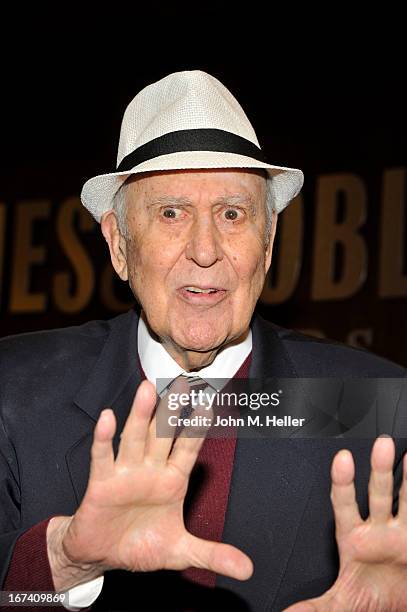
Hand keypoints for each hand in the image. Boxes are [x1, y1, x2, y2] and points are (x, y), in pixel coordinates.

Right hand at [51, 378, 252, 589]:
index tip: (209, 402)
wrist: (102, 557)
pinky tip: (108, 417)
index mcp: (172, 481)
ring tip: (148, 389)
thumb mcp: (180, 551)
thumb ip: (212, 554)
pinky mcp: (102, 484)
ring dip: (141, 415)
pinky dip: (105, 438)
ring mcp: (126, 474)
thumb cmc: (141, 546)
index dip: (198, 427)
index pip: (188, 448)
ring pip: (135, 439)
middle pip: (162, 435)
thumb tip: (247, 569)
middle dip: (172, 411)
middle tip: (181, 382)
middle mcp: (151, 470)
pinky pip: (104, 457)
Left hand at [284, 436, 406, 610]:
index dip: (342, 482)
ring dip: (406, 475)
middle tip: (380, 443)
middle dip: (379, 469)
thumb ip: (318, 607)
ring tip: (406, 453)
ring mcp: (401, 531)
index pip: (345, 504)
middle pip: (378, 493)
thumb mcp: (343, 603)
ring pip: (405, 498)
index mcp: (354, 538)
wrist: (397, 606)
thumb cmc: (370, 598)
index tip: (341, 460)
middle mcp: (378, 529)